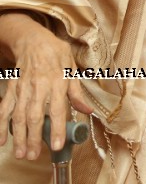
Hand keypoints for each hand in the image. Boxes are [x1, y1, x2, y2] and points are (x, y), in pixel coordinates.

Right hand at [0, 15, 92, 161]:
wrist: (33, 41)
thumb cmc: (56, 54)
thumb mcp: (72, 69)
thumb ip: (77, 92)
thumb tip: (87, 110)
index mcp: (58, 82)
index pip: (59, 109)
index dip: (58, 128)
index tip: (57, 145)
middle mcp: (39, 87)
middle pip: (35, 116)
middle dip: (34, 138)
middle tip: (33, 155)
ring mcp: (23, 89)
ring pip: (18, 116)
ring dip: (19, 137)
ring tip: (20, 153)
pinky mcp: (11, 89)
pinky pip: (4, 110)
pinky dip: (1, 125)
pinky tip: (1, 141)